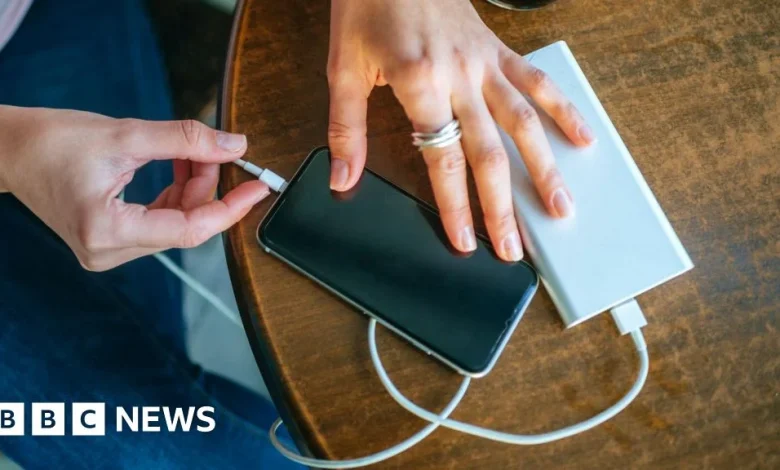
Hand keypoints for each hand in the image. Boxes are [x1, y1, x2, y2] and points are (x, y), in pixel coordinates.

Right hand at [0, 106, 267, 270]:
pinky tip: (177, 167)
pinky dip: (175, 195)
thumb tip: (234, 146)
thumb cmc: (50, 141)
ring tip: (190, 152)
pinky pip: (159, 222)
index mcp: (107, 231)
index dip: (231, 208)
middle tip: (214, 149)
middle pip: (185, 225)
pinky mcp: (109, 241)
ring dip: (192, 189)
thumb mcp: (124, 134)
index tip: (258, 188)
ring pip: (175, 224)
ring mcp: (108, 251)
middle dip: (207, 186)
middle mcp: (108, 252)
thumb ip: (185, 140)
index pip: (190, 230)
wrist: (8, 150)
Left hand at [327, 0, 593, 260]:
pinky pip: (538, 81)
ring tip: (560, 208)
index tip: (466, 242)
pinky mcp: (498, 50)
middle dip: (503, 207)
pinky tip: (582, 140)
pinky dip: (562, 110)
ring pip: (524, 123)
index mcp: (419, 82)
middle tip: (514, 249)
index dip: (455, 206)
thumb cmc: (368, 5)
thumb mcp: (344, 67)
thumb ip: (347, 128)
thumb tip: (342, 179)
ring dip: (544, 169)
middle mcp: (460, 76)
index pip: (442, 159)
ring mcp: (485, 63)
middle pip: (489, 153)